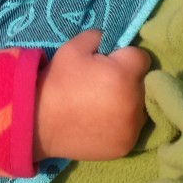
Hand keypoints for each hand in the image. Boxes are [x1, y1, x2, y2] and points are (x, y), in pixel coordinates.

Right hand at [33, 30, 149, 162]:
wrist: (40, 122)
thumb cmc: (58, 81)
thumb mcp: (73, 48)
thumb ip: (98, 36)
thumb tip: (110, 39)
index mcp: (123, 74)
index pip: (142, 58)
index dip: (125, 56)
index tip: (110, 62)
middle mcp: (134, 102)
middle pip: (142, 83)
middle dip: (127, 79)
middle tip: (103, 83)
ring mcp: (132, 127)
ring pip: (139, 106)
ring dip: (127, 102)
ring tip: (101, 104)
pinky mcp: (126, 145)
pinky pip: (132, 128)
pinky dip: (121, 123)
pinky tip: (101, 120)